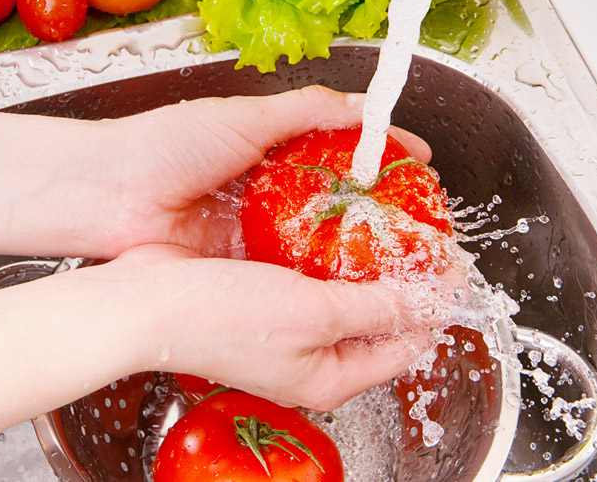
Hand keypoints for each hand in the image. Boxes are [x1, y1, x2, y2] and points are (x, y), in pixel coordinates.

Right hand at [76, 243, 460, 410]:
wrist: (144, 301)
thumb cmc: (219, 318)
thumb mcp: (315, 313)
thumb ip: (377, 308)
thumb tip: (431, 298)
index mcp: (330, 377)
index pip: (405, 345)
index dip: (434, 303)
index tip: (452, 261)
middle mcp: (311, 357)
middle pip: (377, 318)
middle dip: (402, 278)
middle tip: (421, 233)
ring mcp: (286, 327)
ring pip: (344, 291)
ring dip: (364, 258)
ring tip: (385, 219)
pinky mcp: (262, 296)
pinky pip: (308, 272)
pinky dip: (325, 249)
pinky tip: (331, 219)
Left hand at [96, 86, 430, 256]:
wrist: (108, 196)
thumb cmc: (165, 146)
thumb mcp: (245, 118)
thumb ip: (307, 111)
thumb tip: (366, 106)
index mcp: (268, 150)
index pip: (341, 151)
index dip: (382, 158)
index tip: (422, 167)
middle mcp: (266, 193)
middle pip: (336, 204)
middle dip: (378, 215)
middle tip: (422, 226)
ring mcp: (254, 233)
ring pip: (317, 244)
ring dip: (354, 254)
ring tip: (402, 260)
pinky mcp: (239, 269)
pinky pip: (288, 276)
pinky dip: (318, 280)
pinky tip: (353, 286)